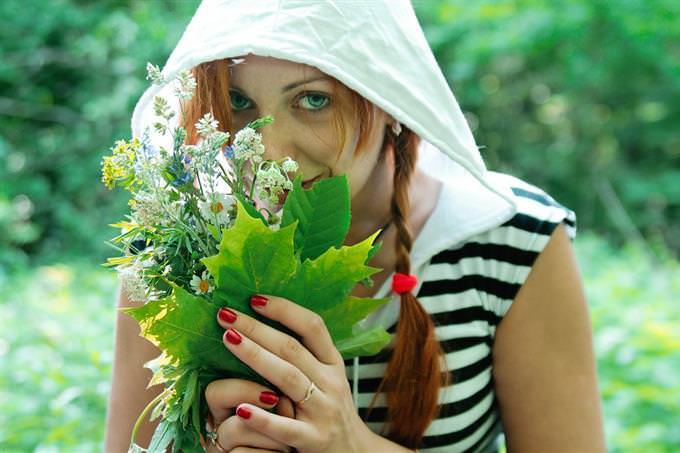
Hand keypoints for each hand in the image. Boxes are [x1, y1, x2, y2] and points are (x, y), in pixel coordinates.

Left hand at [212, 294, 377, 452]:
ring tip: (228, 339)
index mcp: (332, 363)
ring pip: (288, 378)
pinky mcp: (313, 440)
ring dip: (256, 356)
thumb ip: (306, 356)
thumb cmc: (330, 411)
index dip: (284, 310)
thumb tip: (267, 322)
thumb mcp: (326, 378)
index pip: (312, 327)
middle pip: (292, 348)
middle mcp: (330, 382)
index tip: (254, 298)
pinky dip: (263, 418)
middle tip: (226, 314)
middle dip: (257, 328)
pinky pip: (285, 427)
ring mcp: (323, 411)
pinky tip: (240, 409)